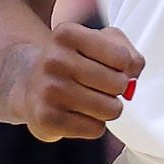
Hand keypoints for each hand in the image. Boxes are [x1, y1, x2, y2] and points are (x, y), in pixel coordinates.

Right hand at [15, 22, 142, 141]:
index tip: (112, 66)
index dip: (125, 67)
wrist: (29, 85)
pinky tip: (78, 114)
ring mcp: (48, 90)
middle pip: (118, 84)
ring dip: (107, 109)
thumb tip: (133, 74)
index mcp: (67, 34)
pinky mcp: (46, 119)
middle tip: (101, 86)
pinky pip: (95, 129)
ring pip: (110, 109)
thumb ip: (127, 52)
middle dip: (117, 89)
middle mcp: (54, 60)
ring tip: (91, 101)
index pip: (122, 57)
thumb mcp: (100, 42)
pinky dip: (94, 125)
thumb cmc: (74, 62)